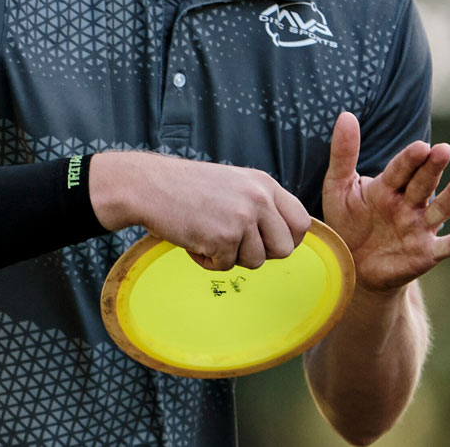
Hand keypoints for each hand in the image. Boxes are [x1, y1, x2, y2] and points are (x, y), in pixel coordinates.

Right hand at [90, 151, 309, 270]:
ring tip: (207, 234)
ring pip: (255, 261)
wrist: (149, 185)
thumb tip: (284, 238)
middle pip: (284, 249)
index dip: (288, 238)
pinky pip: (226, 266)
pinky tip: (193, 239)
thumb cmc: (187, 187)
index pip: (301, 222)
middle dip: (260, 253)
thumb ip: (259, 203)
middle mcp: (258, 199)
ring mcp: (242, 218)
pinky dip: (208, 260)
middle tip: (234, 243)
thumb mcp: (233, 183)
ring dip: (230, 256)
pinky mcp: (223, 238)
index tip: (268, 242)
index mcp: (264, 183)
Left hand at [322, 113, 449, 291]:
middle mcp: (407, 203)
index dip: (409, 159)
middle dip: (432, 167)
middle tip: (443, 150)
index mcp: (386, 186)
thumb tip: (345, 114)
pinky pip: (449, 245)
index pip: (400, 169)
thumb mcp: (338, 186)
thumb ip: (343, 153)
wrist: (351, 264)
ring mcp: (419, 227)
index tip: (420, 146)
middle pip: (422, 183)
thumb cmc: (346, 220)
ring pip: (441, 208)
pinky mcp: (426, 252)